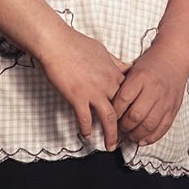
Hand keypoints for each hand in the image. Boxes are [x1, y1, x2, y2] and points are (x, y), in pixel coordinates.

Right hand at [37, 29, 129, 150]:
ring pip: (109, 118)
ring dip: (111, 135)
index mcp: (114, 72)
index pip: (130, 95)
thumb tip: (124, 67)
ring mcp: (93, 91)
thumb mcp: (102, 50)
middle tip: (125, 137)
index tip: (131, 119)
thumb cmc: (76, 43)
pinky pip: (85, 119)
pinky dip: (87, 129)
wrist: (56, 43)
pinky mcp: (77, 97)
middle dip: (126, 126)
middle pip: (123, 110)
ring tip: (110, 146)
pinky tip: (86, 135)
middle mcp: (107, 83)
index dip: (132, 109)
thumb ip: (115, 62)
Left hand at [111, 44, 187, 146]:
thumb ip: (122, 85)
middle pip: (135, 115)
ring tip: (128, 136)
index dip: (114, 112)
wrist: (174, 58)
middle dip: (123, 127)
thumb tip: (107, 105)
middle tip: (118, 129)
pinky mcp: (174, 108)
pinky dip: (151, 138)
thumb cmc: (149, 64)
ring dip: (136, 135)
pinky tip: (141, 140)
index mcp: (141, 77)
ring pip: (149, 125)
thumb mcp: (133, 69)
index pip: (123, 99)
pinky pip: (162, 128)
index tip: (109, 116)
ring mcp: (165, 100)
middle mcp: (154, 89)